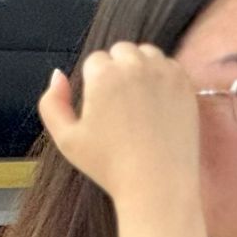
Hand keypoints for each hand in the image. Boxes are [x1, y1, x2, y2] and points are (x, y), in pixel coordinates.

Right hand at [38, 44, 201, 208]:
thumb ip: (51, 103)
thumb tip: (58, 75)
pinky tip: (158, 106)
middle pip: (121, 50)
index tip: (103, 109)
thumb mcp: (66, 140)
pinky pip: (169, 65)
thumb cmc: (110, 166)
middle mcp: (134, 65)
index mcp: (103, 74)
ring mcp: (163, 71)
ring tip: (139, 104)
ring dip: (141, 69)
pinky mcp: (185, 82)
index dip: (95, 84)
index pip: (95, 60)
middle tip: (121, 106)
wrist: (157, 186)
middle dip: (118, 70)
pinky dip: (163, 78)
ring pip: (146, 53)